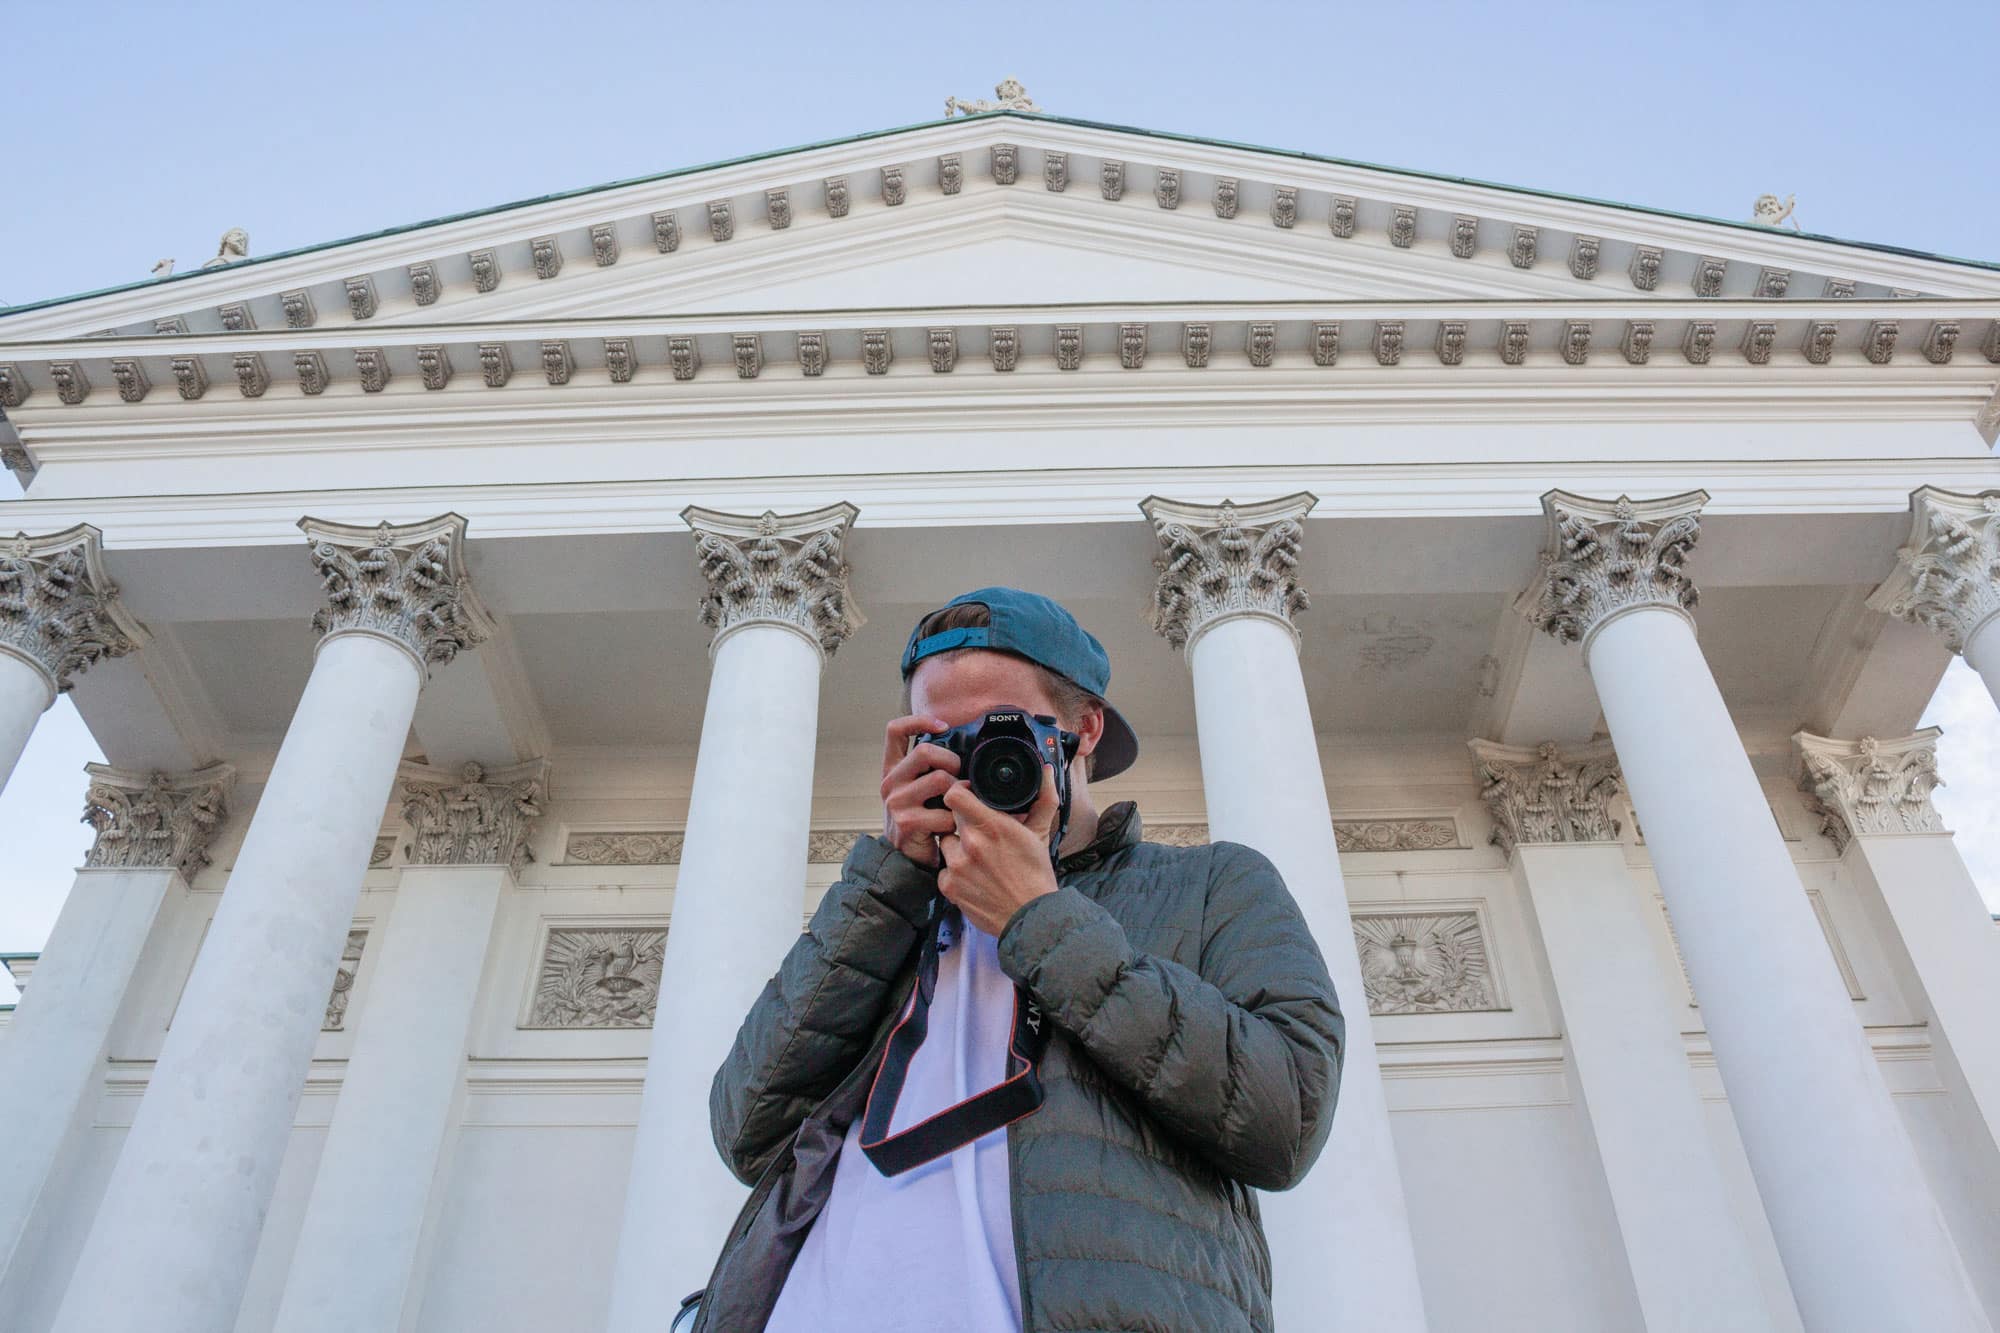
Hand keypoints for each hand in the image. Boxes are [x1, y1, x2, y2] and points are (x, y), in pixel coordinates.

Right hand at [880, 714, 958, 868]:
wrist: (907, 861)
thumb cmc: (921, 822)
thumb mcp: (920, 791)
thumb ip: (931, 770)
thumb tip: (965, 752)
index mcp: (892, 770)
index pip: (895, 730)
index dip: (919, 721)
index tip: (943, 725)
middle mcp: (889, 783)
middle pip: (924, 752)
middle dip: (951, 761)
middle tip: (959, 777)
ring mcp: (895, 803)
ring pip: (939, 780)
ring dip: (958, 792)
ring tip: (958, 804)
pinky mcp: (907, 823)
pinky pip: (945, 813)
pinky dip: (956, 820)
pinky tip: (953, 827)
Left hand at [937, 763, 1060, 936]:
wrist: (1030, 916)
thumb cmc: (1036, 875)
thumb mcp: (1040, 833)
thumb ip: (1043, 798)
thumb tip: (1046, 770)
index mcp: (992, 826)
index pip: (955, 795)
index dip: (958, 792)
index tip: (965, 795)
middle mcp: (971, 844)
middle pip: (951, 819)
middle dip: (963, 823)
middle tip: (980, 833)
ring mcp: (957, 867)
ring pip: (946, 844)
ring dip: (957, 848)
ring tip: (978, 859)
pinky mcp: (949, 887)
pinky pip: (943, 871)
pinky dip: (954, 873)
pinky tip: (973, 878)